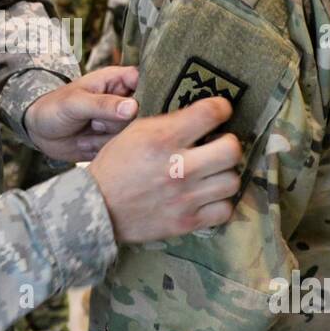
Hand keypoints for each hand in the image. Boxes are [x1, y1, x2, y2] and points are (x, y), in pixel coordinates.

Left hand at [23, 65, 139, 160]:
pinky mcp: (114, 140)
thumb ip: (104, 105)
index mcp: (116, 80)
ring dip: (107, 137)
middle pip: (141, 113)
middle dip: (118, 123)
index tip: (130, 110)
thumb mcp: (76, 103)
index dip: (144, 96)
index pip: (145, 82)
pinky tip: (86, 142)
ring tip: (88, 129)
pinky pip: (121, 149)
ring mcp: (119, 122)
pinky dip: (102, 148)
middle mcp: (122, 101)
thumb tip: (133, 107)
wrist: (38, 131)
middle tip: (95, 122)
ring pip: (131, 133)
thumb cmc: (54, 107)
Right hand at [86, 96, 242, 243]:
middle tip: (218, 147)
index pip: (212, 113)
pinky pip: (224, 210)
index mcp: (163, 138)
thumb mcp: (136, 132)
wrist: (97, 206)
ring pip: (232, 181)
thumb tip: (203, 117)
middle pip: (232, 149)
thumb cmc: (116, 165)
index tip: (219, 112)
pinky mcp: (187, 221)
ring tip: (212, 174)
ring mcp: (185, 197)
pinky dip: (220, 203)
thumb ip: (170, 123)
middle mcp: (179, 167)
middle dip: (228, 144)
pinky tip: (208, 197)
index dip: (221, 109)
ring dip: (224, 175)